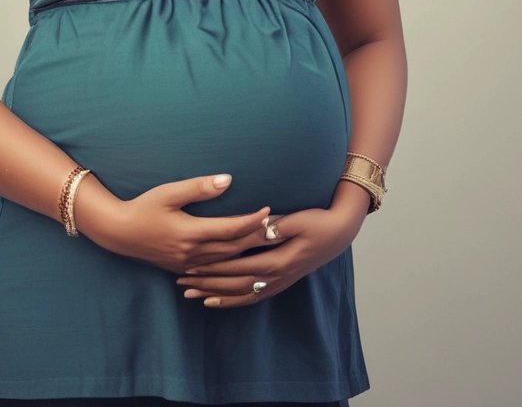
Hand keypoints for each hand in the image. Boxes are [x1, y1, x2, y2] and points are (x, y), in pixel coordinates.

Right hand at [77, 173, 273, 273]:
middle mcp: (192, 253)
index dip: (252, 221)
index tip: (268, 210)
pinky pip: (213, 269)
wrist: (118, 232)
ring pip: (225, 262)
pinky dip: (230, 263)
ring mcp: (188, 263)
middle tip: (275, 226)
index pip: (231, 229)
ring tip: (263, 240)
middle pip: (233, 248)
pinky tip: (239, 259)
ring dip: (246, 252)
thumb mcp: (169, 192)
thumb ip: (199, 187)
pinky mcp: (182, 267)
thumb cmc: (143, 207)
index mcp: (191, 233)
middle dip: (256, 238)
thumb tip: (228, 180)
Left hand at [175, 183, 369, 308]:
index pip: (237, 266)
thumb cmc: (318, 221)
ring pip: (241, 294)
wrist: (340, 232)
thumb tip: (255, 225)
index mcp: (277, 260)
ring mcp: (279, 282)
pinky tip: (217, 301)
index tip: (190, 265)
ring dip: (216, 295)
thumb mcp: (298, 219)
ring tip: (191, 295)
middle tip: (181, 282)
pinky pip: (253, 296)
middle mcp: (276, 276)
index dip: (213, 267)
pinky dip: (233, 301)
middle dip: (207, 283)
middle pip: (234, 284)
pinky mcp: (281, 281)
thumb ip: (275, 225)